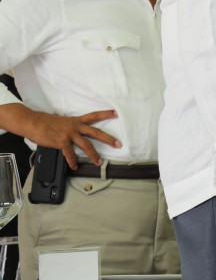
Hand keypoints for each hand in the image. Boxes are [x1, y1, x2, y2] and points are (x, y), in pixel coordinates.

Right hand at [0, 103, 119, 167]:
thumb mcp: (61, 121)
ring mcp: (69, 134)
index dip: (106, 114)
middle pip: (96, 132)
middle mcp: (75, 126)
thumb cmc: (45, 122)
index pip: (94, 115)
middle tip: (118, 144)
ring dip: (94, 155)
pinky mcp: (61, 141)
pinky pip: (70, 154)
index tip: (116, 113)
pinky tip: (75, 166)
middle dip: (108, 139)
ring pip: (86, 145)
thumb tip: (73, 133)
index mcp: (76, 121)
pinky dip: (73, 161)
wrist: (33, 122)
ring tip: (99, 162)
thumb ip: (70, 127)